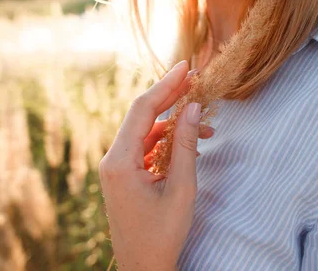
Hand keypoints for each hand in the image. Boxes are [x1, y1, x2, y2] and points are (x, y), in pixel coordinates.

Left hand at [99, 60, 214, 270]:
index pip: (143, 109)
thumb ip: (186, 145)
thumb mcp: (181, 189)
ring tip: (205, 123)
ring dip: (173, 123)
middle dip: (169, 96)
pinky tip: (191, 143)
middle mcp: (112, 160)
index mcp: (119, 162)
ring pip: (145, 131)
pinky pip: (145, 148)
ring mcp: (116, 168)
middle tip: (195, 79)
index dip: (166, 85)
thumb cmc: (162, 235)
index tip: (186, 66)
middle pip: (141, 116)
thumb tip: (193, 108)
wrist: (144, 269)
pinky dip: (167, 142)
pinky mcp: (124, 176)